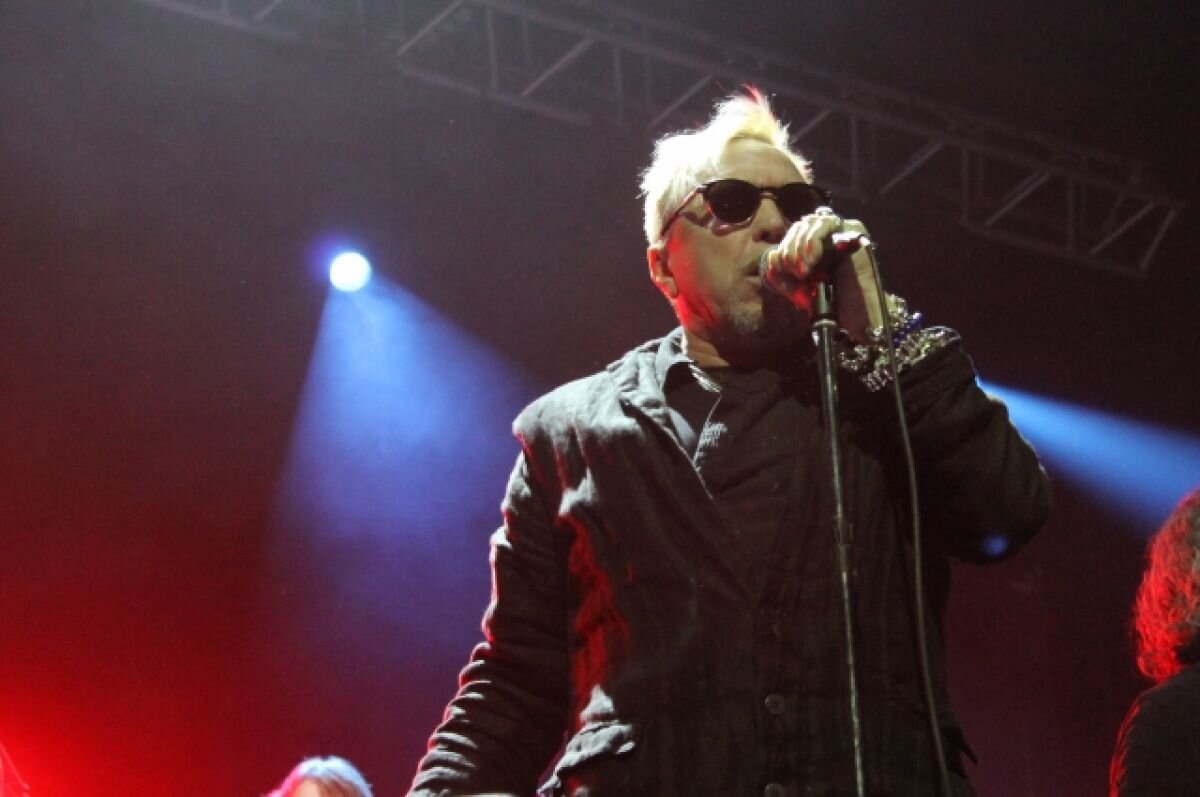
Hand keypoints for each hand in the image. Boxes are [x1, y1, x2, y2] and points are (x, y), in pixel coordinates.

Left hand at [761, 208, 882, 342]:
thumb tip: (772, 254)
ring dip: (802, 245)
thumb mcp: (794, 288)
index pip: (791, 235)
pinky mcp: (851, 231)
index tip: (786, 270)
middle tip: (798, 272)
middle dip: (792, 250)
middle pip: (799, 227)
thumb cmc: (824, 300)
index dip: (784, 250)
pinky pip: (827, 223)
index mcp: (810, 247)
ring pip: (811, 222)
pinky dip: (814, 239)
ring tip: (806, 268)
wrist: (849, 310)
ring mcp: (838, 232)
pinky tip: (815, 258)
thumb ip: (778, 274)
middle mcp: (824, 237)